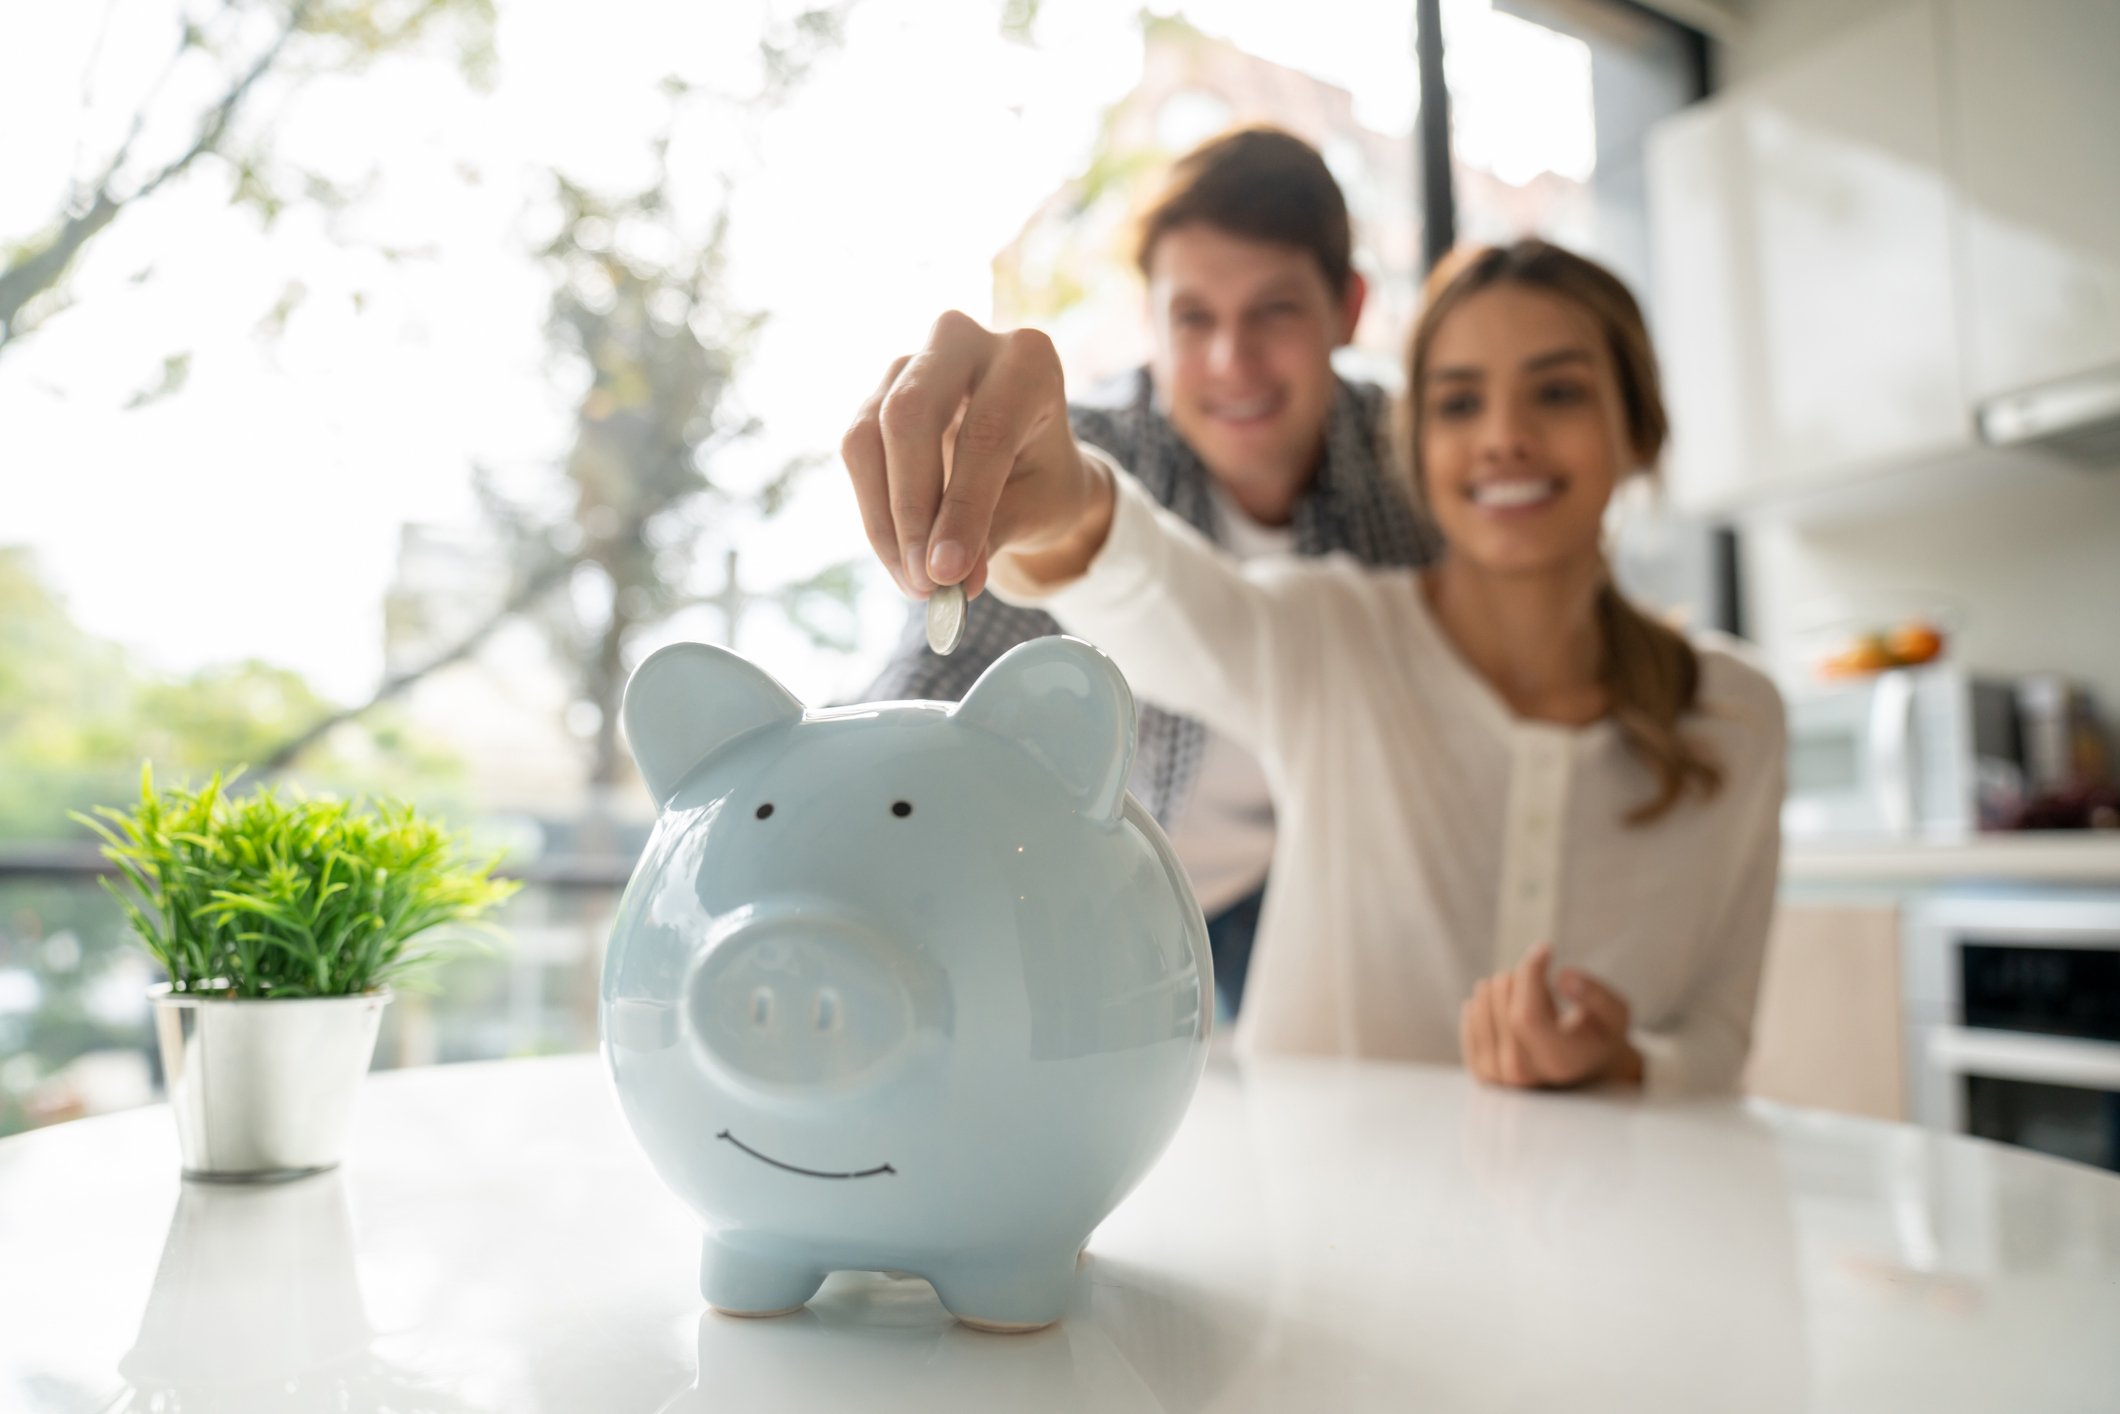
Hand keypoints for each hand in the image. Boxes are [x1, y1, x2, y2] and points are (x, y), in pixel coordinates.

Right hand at [841, 310, 1114, 600]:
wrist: (1027, 460)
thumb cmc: (1041, 477)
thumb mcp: (1038, 508)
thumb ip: (993, 534)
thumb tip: (946, 579)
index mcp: (1027, 360)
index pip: (985, 431)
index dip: (963, 507)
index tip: (949, 574)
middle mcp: (962, 341)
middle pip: (910, 415)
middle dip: (912, 508)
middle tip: (925, 581)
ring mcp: (911, 362)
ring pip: (870, 437)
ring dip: (887, 521)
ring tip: (917, 584)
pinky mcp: (876, 393)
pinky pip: (858, 454)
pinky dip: (876, 516)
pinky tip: (901, 558)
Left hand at [1459, 943, 1642, 1088]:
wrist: (1581, 1067)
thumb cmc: (1598, 1036)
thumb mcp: (1615, 1014)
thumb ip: (1597, 995)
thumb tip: (1564, 978)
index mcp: (1559, 1062)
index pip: (1526, 1015)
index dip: (1530, 974)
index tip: (1544, 949)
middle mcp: (1524, 1075)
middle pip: (1502, 1006)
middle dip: (1518, 976)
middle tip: (1539, 979)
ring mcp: (1497, 1075)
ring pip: (1480, 1008)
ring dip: (1500, 987)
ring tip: (1527, 997)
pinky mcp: (1480, 1068)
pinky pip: (1469, 1018)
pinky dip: (1484, 1000)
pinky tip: (1503, 1002)